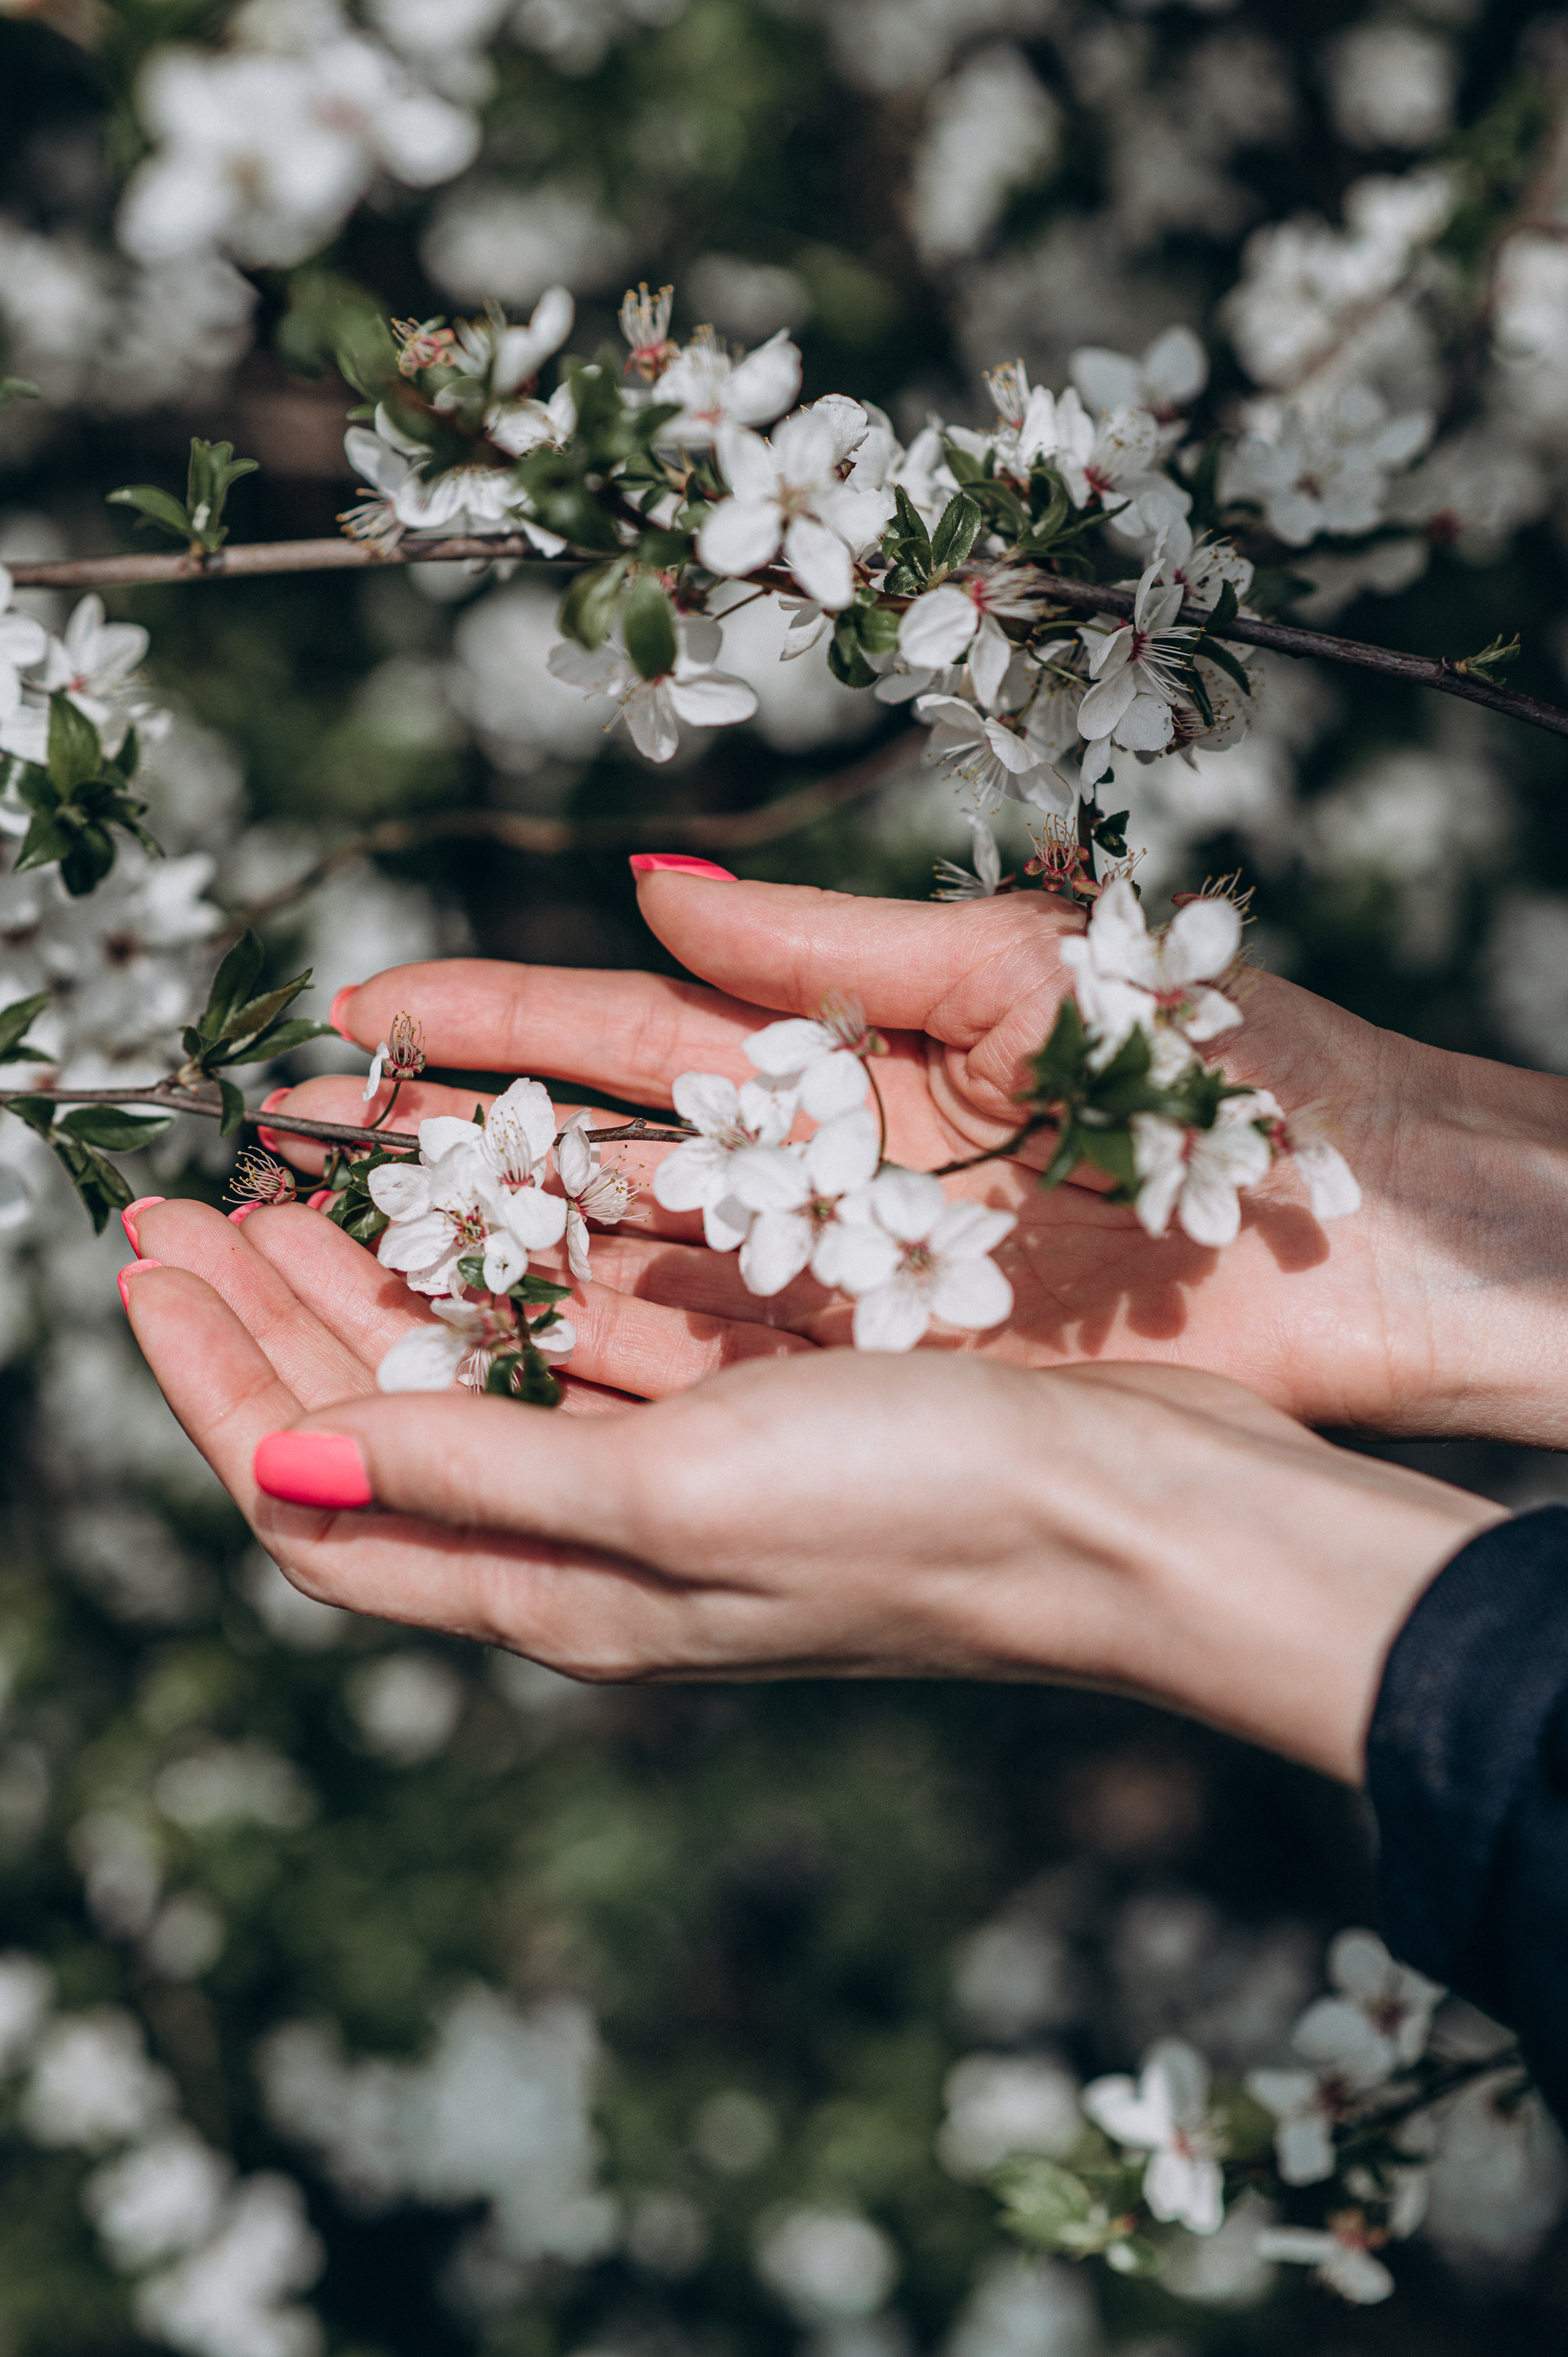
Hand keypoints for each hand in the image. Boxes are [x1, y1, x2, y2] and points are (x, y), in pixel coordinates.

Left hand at [120, 1250, 1500, 1785]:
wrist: (1140, 1517)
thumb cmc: (923, 1507)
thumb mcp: (675, 1496)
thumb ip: (475, 1475)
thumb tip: (276, 1459)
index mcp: (558, 1586)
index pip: (314, 1492)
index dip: (213, 1383)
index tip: (144, 1260)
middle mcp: (595, 1549)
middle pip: (374, 1433)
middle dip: (266, 1322)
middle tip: (186, 1200)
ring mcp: (674, 1490)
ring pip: (468, 1385)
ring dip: (372, 1291)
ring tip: (297, 1188)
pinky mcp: (750, 1431)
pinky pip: (577, 1355)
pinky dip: (506, 1283)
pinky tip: (485, 1214)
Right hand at [247, 868, 1567, 1442]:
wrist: (1382, 1239)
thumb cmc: (1226, 1073)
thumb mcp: (1022, 975)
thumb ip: (830, 941)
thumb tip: (644, 879)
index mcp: (836, 1053)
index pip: (616, 1031)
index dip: (482, 1020)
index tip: (350, 1012)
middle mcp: (807, 1174)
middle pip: (579, 1164)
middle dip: (427, 1158)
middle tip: (271, 1153)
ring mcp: (828, 1289)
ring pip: (609, 1282)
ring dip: (471, 1273)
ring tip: (315, 1261)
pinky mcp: (873, 1386)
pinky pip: (698, 1385)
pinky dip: (585, 1379)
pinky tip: (467, 1374)